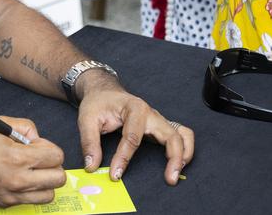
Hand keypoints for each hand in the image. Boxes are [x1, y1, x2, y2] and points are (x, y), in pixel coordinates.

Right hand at [0, 117, 65, 207]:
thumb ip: (25, 127)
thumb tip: (38, 139)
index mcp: (16, 157)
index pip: (56, 156)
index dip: (49, 147)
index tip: (37, 145)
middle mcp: (17, 180)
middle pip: (58, 178)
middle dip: (53, 165)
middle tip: (38, 158)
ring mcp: (12, 195)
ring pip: (49, 194)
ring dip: (45, 181)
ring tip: (31, 171)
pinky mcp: (5, 204)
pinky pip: (31, 201)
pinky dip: (32, 191)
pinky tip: (19, 179)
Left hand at [75, 71, 193, 184]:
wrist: (104, 92)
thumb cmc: (98, 104)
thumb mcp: (86, 119)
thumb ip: (89, 142)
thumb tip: (92, 166)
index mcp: (134, 108)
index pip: (132, 137)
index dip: (124, 158)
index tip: (115, 175)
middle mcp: (151, 113)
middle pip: (170, 135)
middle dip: (174, 157)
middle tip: (169, 180)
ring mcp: (158, 120)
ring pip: (182, 134)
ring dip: (184, 154)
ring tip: (176, 174)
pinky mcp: (160, 127)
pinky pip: (181, 135)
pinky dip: (185, 149)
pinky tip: (179, 164)